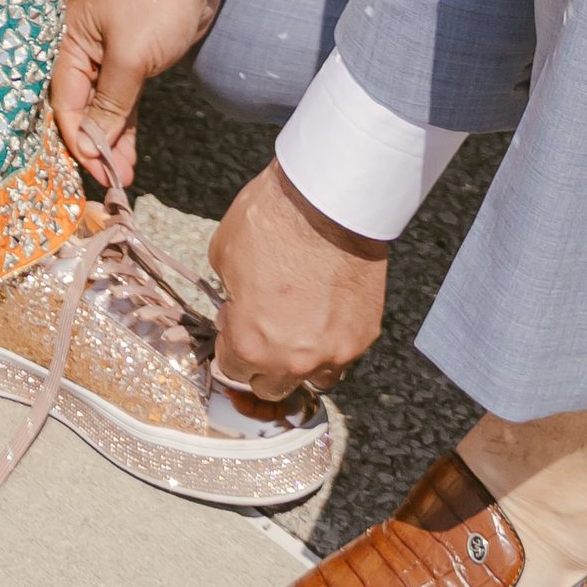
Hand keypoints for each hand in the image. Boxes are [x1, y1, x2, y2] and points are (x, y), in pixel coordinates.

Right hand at [50, 0, 221, 193]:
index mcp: (67, 41)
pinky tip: (129, 154)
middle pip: (80, 108)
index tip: (96, 171)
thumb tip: (91, 146)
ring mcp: (107, 56)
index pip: (64, 102)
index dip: (79, 139)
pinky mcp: (131, 61)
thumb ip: (110, 104)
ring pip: (102, 108)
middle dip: (95, 145)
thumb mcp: (130, 57)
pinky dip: (125, 126)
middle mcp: (81, 50)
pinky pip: (121, 101)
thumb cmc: (154, 3)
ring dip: (112, 141)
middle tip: (111, 181)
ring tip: (123, 177)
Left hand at [208, 161, 388, 398]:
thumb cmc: (272, 220)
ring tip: (298, 328)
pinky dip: (332, 341)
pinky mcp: (363, 335)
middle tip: (263, 327)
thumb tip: (235, 307)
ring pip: (313, 380)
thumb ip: (229, 296)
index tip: (235, 324)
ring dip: (301, 362)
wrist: (328, 200)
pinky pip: (343, 355)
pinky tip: (325, 311)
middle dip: (261, 362)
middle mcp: (293, 359)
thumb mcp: (223, 255)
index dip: (230, 343)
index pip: (232, 369)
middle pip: (271, 386)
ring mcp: (333, 351)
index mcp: (250, 343)